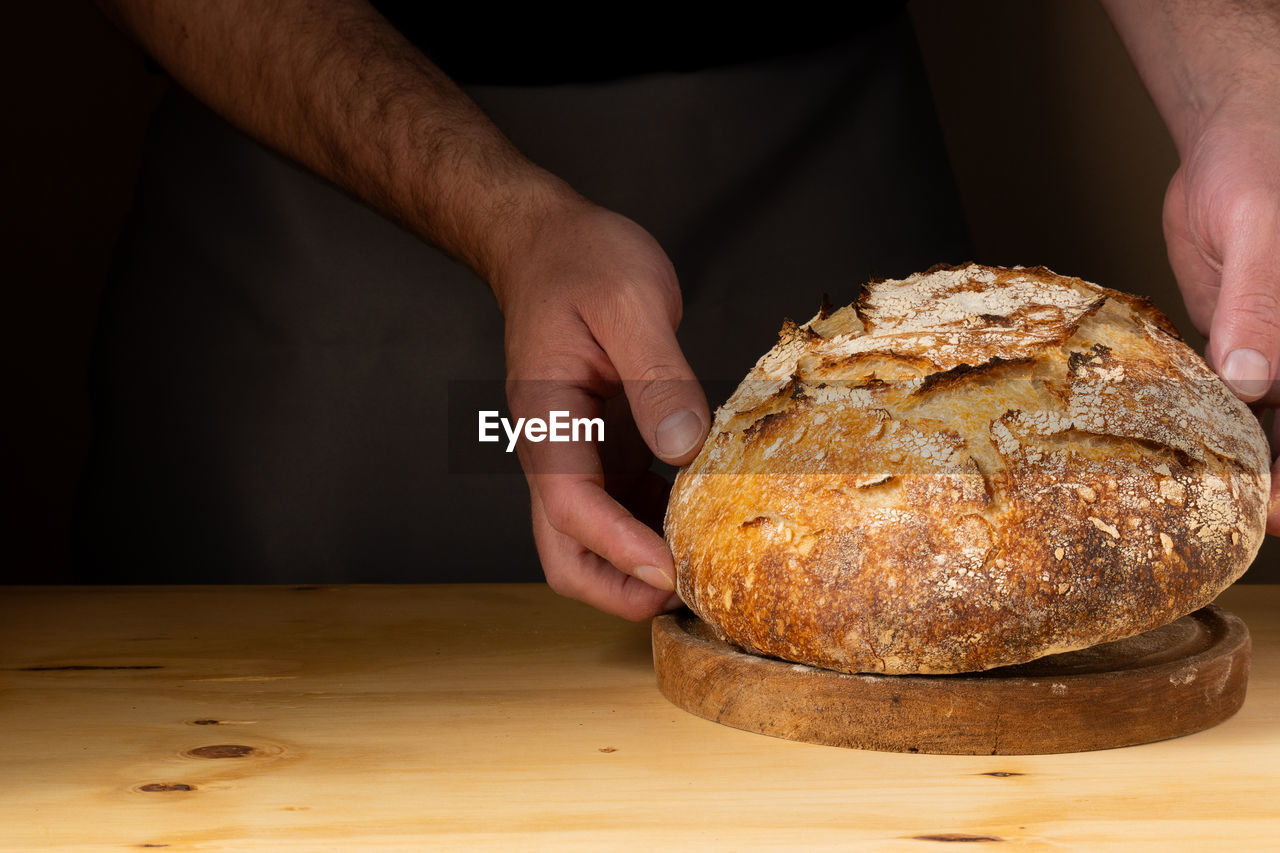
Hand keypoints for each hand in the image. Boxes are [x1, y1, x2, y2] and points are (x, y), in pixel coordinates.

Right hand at [491, 195, 709, 618]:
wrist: (548, 242)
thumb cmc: (579, 261)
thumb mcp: (627, 301)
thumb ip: (656, 374)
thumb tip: (684, 446)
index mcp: (548, 418)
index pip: (570, 508)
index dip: (619, 549)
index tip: (672, 570)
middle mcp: (556, 450)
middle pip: (566, 555)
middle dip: (620, 589)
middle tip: (689, 590)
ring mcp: (581, 455)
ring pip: (595, 544)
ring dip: (643, 567)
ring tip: (709, 567)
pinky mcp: (608, 448)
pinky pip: (627, 509)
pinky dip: (660, 527)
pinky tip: (707, 520)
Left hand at [1163, 88, 1279, 533]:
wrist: (1227, 140)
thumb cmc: (1265, 169)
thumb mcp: (1264, 233)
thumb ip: (1260, 306)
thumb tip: (1254, 381)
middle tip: (1253, 520)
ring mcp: (1277, 348)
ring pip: (1272, 417)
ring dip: (1249, 461)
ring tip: (1218, 504)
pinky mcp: (1239, 342)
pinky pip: (1232, 391)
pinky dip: (1215, 422)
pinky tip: (1189, 453)